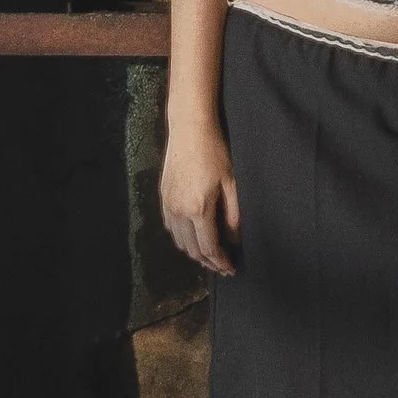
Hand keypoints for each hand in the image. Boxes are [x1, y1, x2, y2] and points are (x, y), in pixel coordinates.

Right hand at [162, 119, 240, 277]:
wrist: (189, 129)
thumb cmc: (215, 152)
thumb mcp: (231, 183)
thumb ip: (233, 216)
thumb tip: (235, 241)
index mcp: (198, 209)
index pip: (209, 248)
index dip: (220, 262)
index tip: (231, 269)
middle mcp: (179, 211)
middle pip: (192, 250)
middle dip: (208, 262)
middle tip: (223, 265)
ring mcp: (168, 205)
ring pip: (179, 241)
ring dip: (195, 251)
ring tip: (211, 253)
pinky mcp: (163, 197)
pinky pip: (171, 228)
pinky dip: (183, 238)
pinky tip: (194, 234)